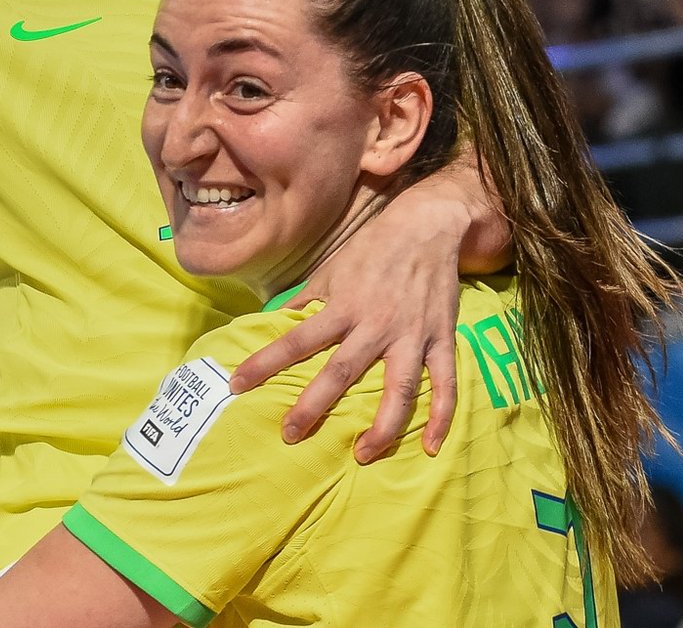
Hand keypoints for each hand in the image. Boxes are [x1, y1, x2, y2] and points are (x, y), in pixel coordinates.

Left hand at [231, 179, 492, 463]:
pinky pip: (445, 383)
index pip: (296, 339)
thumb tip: (273, 321)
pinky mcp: (441, 339)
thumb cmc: (371, 249)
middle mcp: (375, 325)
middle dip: (315, 406)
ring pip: (399, 388)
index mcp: (343, 307)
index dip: (265, 362)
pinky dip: (442, 416)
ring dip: (383, 426)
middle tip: (291, 436)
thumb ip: (304, 300)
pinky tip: (431, 447)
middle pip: (342, 372)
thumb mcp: (330, 270)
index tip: (238, 384)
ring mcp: (411, 335)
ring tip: (362, 455)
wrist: (426, 226)